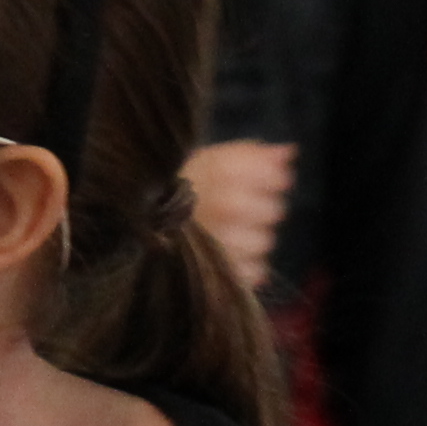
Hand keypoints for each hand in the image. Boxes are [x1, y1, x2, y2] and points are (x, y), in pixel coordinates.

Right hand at [183, 139, 293, 290]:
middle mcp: (228, 204)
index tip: (256, 184)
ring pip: (265, 242)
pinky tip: (223, 255)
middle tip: (234, 212)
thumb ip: (250, 155)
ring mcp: (225, 242)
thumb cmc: (177, 189)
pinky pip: (255, 270)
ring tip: (225, 235)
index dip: (270, 181)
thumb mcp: (208, 160)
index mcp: (223, 171)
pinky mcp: (222, 273)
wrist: (137, 225)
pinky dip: (244, 266)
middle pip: (274, 210)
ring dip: (252, 239)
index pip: (277, 178)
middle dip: (260, 210)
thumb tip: (289, 152)